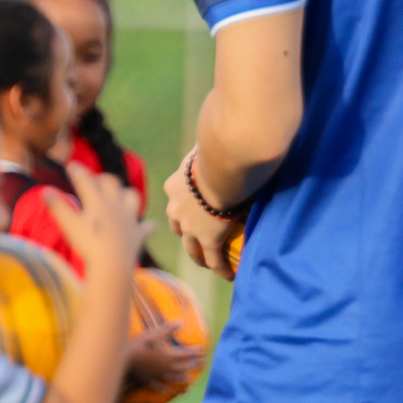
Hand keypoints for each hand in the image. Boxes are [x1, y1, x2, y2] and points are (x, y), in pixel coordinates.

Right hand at [46, 165, 147, 280]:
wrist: (112, 264)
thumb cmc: (88, 243)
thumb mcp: (69, 225)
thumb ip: (57, 206)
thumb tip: (44, 190)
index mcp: (97, 200)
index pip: (86, 180)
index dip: (78, 171)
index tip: (71, 165)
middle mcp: (115, 204)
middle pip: (112, 183)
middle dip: (102, 179)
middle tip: (94, 181)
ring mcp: (130, 218)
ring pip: (132, 196)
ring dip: (126, 194)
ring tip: (119, 198)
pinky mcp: (138, 234)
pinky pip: (147, 226)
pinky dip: (146, 225)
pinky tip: (147, 225)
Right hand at [126, 321, 204, 389]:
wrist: (125, 359)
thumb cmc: (140, 344)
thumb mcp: (154, 333)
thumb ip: (168, 328)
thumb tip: (180, 322)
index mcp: (170, 356)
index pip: (186, 353)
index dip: (194, 351)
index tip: (201, 349)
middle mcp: (167, 367)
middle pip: (182, 366)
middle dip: (191, 364)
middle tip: (198, 362)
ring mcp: (158, 375)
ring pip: (173, 377)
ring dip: (181, 378)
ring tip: (187, 378)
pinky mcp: (148, 379)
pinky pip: (157, 385)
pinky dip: (163, 388)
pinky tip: (166, 389)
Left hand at [162, 151, 238, 280]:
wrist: (225, 163)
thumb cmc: (218, 148)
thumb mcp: (207, 146)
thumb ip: (207, 145)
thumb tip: (214, 127)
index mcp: (175, 184)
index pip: (174, 196)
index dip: (181, 204)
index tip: (188, 209)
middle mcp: (176, 206)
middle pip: (176, 225)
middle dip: (184, 232)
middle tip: (194, 239)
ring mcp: (191, 225)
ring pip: (190, 246)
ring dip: (198, 254)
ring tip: (208, 262)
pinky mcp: (209, 238)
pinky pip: (213, 258)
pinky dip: (220, 268)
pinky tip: (228, 275)